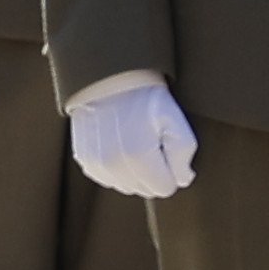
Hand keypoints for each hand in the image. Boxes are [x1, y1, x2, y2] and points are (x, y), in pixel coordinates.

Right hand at [68, 73, 197, 198]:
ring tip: (135, 142)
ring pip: (126, 186)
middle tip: (151, 142)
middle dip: (153, 173)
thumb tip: (182, 179)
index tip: (166, 149)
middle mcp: (113, 165)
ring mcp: (96, 163)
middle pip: (145, 190)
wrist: (108, 79)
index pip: (165, 188)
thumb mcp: (175, 120)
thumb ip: (184, 156)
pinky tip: (120, 146)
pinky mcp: (84, 159)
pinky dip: (116, 169)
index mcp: (138, 157)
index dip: (171, 171)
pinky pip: (107, 179)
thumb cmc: (144, 97)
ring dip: (134, 173)